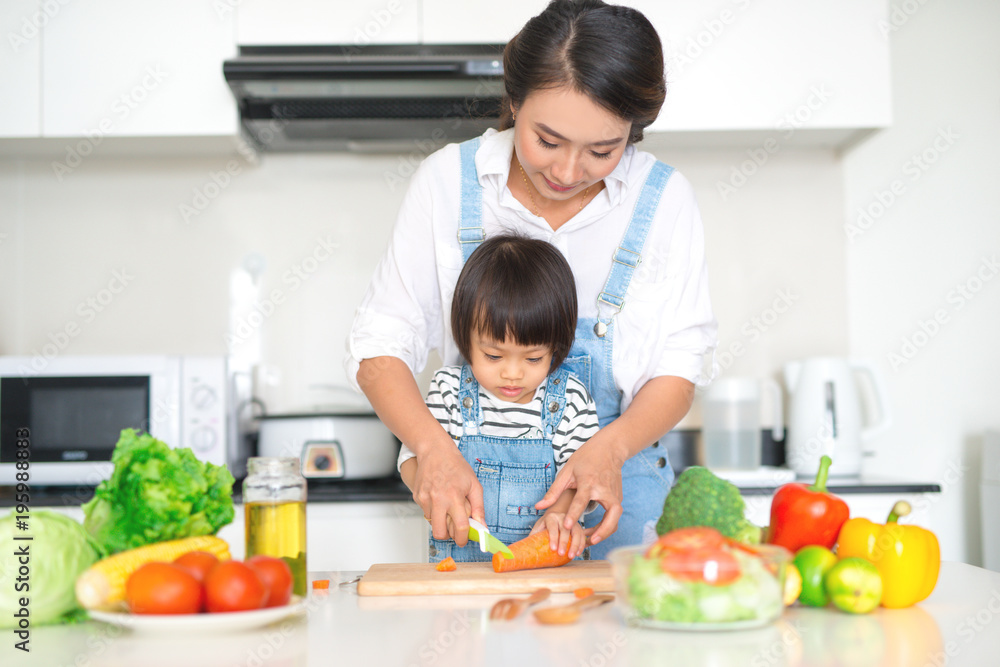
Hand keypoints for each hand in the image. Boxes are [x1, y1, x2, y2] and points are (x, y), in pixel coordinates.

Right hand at [411, 441, 483, 546]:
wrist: (435, 452)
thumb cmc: (456, 466)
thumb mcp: (474, 485)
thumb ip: (479, 508)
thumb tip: (482, 527)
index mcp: (454, 497)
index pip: (459, 527)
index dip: (463, 538)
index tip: (465, 540)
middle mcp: (437, 499)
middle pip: (439, 533)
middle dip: (448, 536)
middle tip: (455, 529)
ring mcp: (425, 499)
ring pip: (432, 524)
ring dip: (441, 521)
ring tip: (447, 507)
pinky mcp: (417, 497)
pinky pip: (426, 513)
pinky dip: (434, 511)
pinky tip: (439, 498)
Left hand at [532, 512, 586, 559]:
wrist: (556, 516)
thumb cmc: (545, 525)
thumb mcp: (538, 528)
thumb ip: (533, 536)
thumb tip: (523, 550)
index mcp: (551, 517)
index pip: (552, 527)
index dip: (553, 537)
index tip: (553, 548)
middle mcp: (563, 517)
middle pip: (565, 530)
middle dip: (564, 543)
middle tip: (561, 554)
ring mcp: (572, 521)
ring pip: (576, 532)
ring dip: (575, 545)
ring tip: (571, 556)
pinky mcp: (579, 526)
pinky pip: (582, 535)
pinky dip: (581, 545)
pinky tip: (578, 553)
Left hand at [534, 431, 627, 546]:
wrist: (608, 449)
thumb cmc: (585, 459)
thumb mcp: (567, 472)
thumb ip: (554, 491)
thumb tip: (538, 506)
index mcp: (589, 481)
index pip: (581, 500)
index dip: (574, 514)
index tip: (566, 527)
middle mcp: (604, 489)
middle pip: (611, 513)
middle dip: (603, 529)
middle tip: (590, 541)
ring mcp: (615, 493)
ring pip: (616, 517)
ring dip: (606, 531)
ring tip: (590, 540)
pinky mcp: (619, 497)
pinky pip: (615, 516)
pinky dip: (607, 526)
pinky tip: (595, 532)